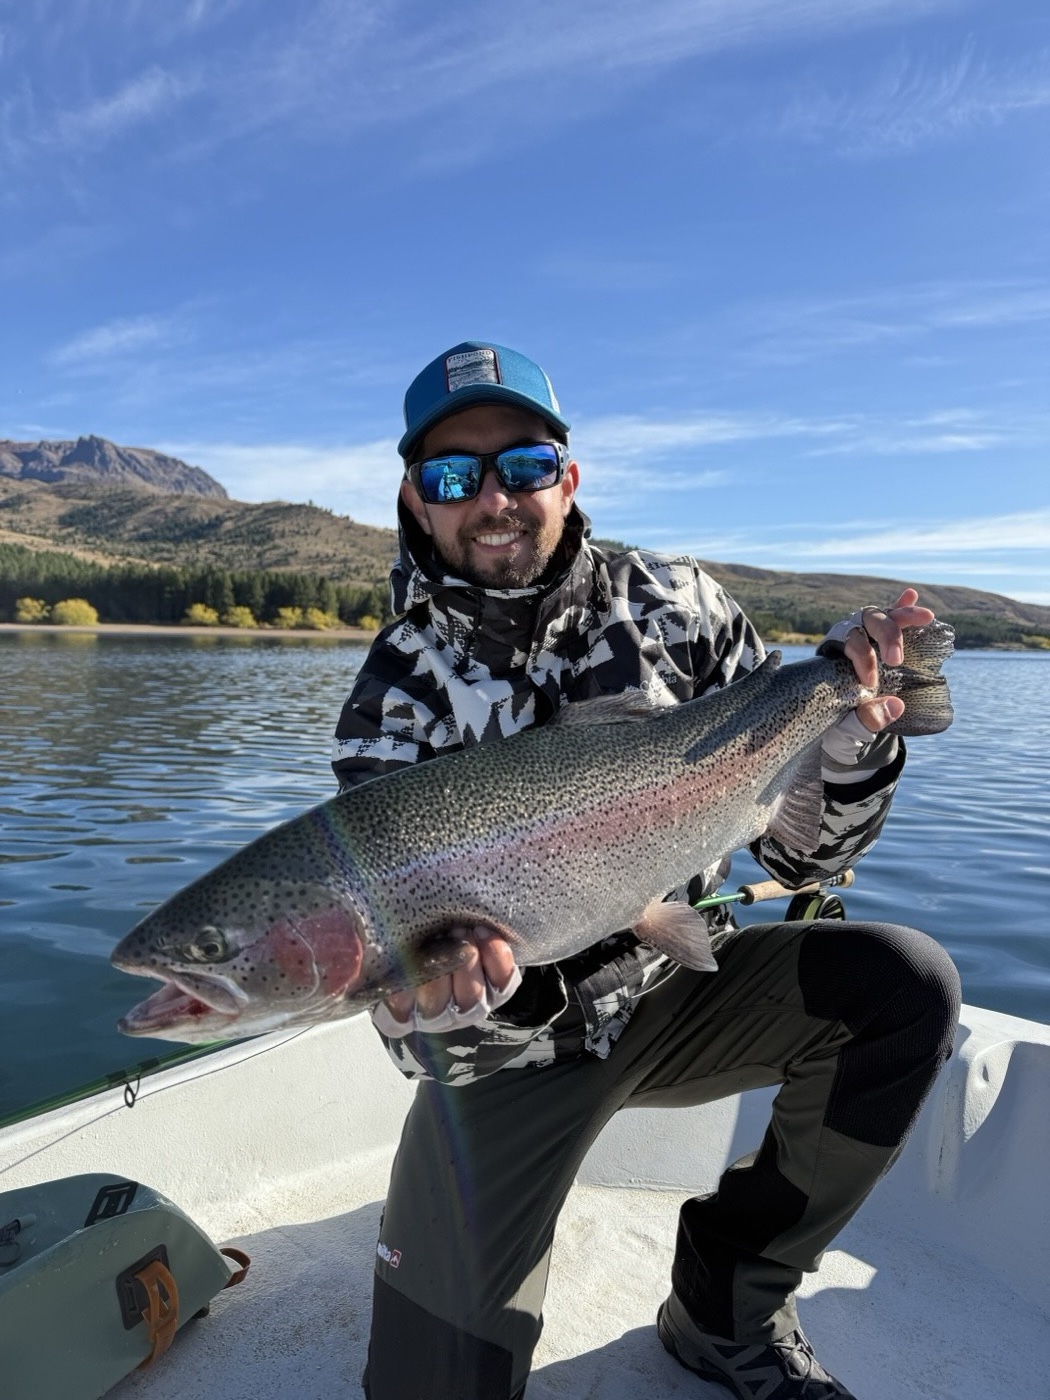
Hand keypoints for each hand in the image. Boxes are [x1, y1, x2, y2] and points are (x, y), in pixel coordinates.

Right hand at [376, 926, 518, 1035]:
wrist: (454, 928)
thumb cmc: (412, 935)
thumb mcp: (389, 940)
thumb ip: (378, 943)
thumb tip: (356, 928)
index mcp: (399, 1010)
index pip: (395, 1018)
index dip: (398, 996)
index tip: (401, 964)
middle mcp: (433, 1014)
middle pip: (435, 1007)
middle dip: (437, 969)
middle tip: (438, 936)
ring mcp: (468, 1005)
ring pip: (470, 1000)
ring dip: (466, 962)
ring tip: (462, 931)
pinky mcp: (498, 990)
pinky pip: (502, 983)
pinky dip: (496, 957)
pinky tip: (485, 935)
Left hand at [839, 588, 934, 733]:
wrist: (840, 732)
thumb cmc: (839, 730)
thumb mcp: (847, 733)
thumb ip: (864, 721)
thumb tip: (896, 705)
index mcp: (830, 660)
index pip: (847, 645)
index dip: (862, 659)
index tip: (870, 684)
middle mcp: (844, 642)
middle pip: (863, 623)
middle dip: (884, 636)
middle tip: (896, 660)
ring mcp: (861, 638)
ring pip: (878, 617)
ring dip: (900, 615)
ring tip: (926, 616)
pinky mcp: (877, 642)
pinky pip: (888, 619)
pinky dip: (900, 607)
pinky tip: (911, 595)